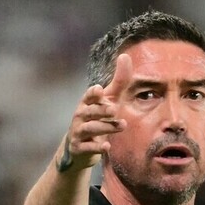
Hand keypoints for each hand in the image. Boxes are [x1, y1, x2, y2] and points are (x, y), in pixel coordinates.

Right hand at [57, 54, 132, 170]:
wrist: (80, 148)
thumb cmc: (97, 119)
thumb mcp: (109, 100)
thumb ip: (118, 82)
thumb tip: (125, 56)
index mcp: (87, 103)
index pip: (88, 96)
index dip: (93, 93)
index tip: (99, 90)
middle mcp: (81, 116)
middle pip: (90, 112)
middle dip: (102, 110)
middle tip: (115, 109)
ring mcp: (79, 132)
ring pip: (90, 128)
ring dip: (106, 127)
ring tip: (122, 125)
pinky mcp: (79, 147)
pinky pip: (87, 147)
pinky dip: (96, 147)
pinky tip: (106, 146)